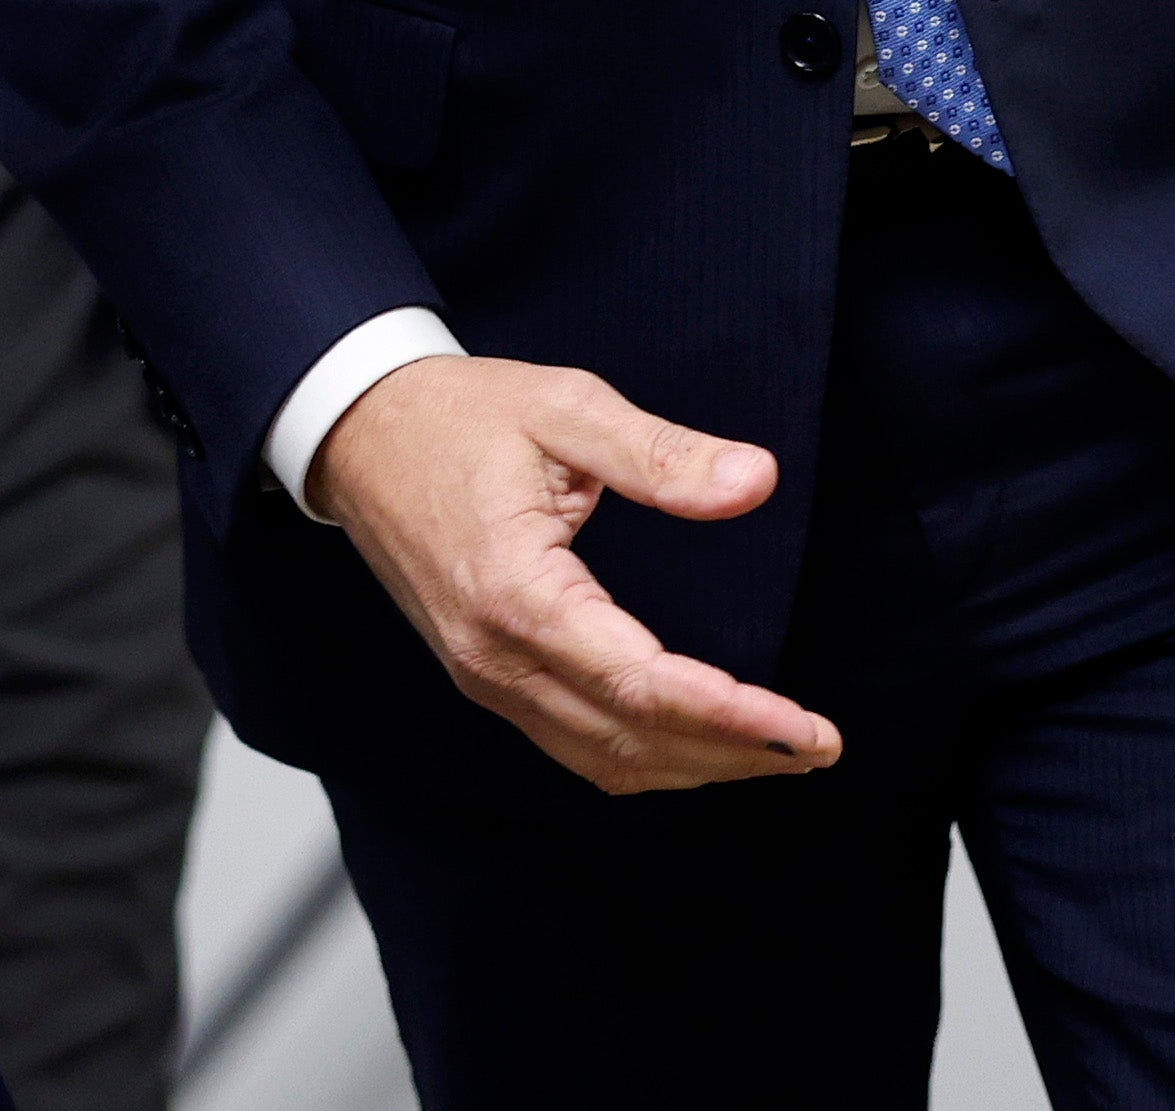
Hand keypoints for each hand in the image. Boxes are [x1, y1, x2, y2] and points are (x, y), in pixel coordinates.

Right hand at [305, 352, 839, 793]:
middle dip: (733, 754)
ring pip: (603, 761)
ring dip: (695, 766)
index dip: (733, 717)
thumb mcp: (565, 408)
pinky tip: (696, 741)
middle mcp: (495, 658)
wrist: (358, 434)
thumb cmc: (457, 415)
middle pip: (631, 742)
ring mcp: (484, 678)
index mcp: (515, 594)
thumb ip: (662, 453)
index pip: (642, 687)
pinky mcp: (486, 677)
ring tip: (777, 752)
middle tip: (817, 746)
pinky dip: (645, 757)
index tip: (807, 728)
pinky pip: (574, 745)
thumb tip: (755, 482)